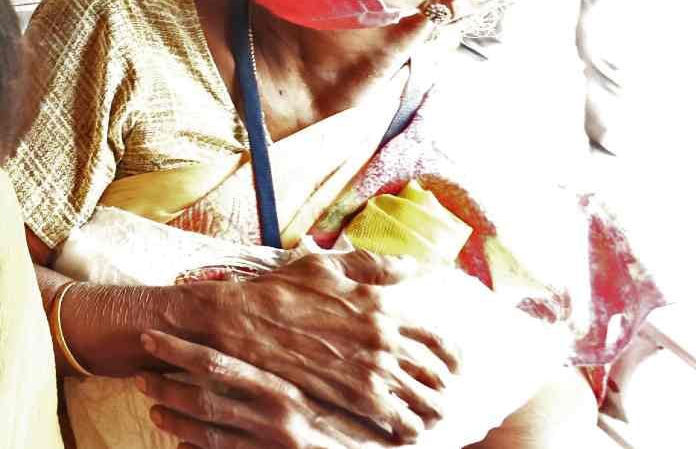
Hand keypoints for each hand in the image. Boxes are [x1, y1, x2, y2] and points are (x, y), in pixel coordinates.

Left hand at [138, 330, 392, 448]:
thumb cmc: (353, 406)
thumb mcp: (330, 370)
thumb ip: (298, 337)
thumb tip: (267, 295)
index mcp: (281, 384)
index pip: (216, 362)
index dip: (177, 350)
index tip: (148, 336)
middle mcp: (272, 415)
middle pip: (203, 398)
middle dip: (166, 384)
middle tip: (137, 374)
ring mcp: (270, 444)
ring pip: (207, 432)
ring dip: (174, 419)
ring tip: (152, 408)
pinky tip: (178, 444)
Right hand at [186, 251, 460, 441]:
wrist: (245, 322)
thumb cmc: (281, 291)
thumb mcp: (325, 267)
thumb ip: (371, 266)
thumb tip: (411, 265)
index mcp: (381, 306)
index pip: (438, 341)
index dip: (451, 360)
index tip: (449, 368)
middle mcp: (385, 339)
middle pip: (440, 376)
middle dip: (441, 388)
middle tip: (433, 394)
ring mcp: (374, 370)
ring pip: (428, 403)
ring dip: (430, 412)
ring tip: (421, 416)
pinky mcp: (358, 397)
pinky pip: (404, 424)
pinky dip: (408, 429)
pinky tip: (398, 428)